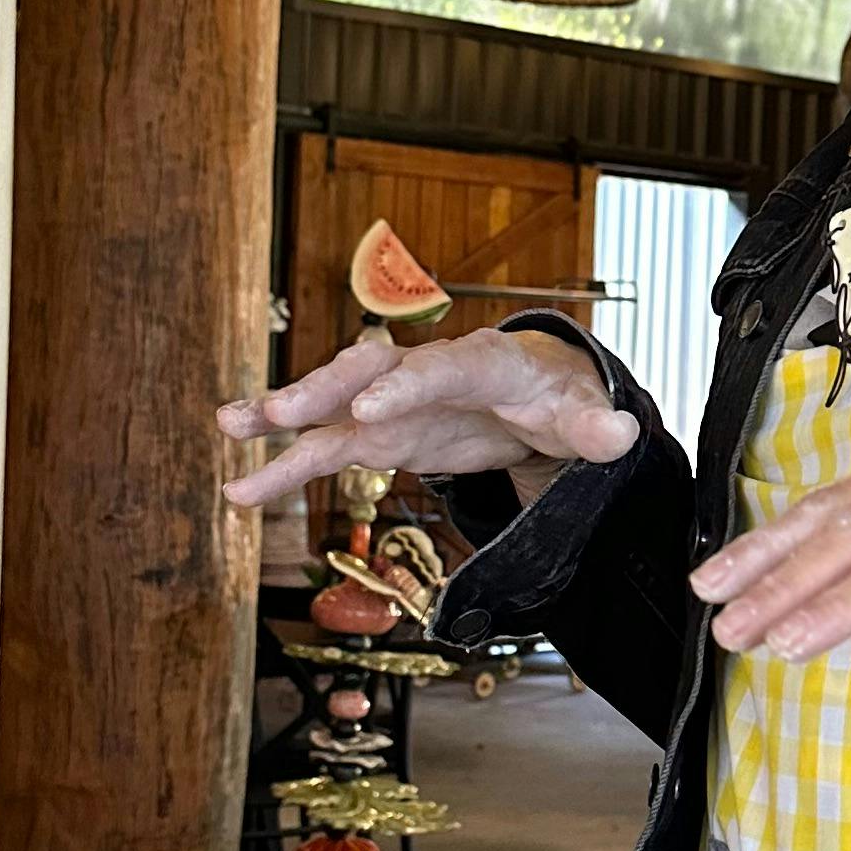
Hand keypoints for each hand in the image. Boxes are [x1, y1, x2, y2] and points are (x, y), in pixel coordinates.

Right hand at [220, 326, 637, 514]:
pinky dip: (284, 464)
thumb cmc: (560, 398)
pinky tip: (241, 488)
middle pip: (369, 371)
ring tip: (229, 428)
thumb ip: (597, 428)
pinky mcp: (378, 433)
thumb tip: (621, 433)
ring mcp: (394, 402)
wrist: (537, 392)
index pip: (441, 370)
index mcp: (483, 363)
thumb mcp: (586, 415)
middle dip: (323, 388)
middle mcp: (425, 374)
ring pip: (332, 405)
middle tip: (279, 412)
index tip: (367, 412)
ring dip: (282, 416)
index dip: (404, 389)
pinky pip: (324, 447)